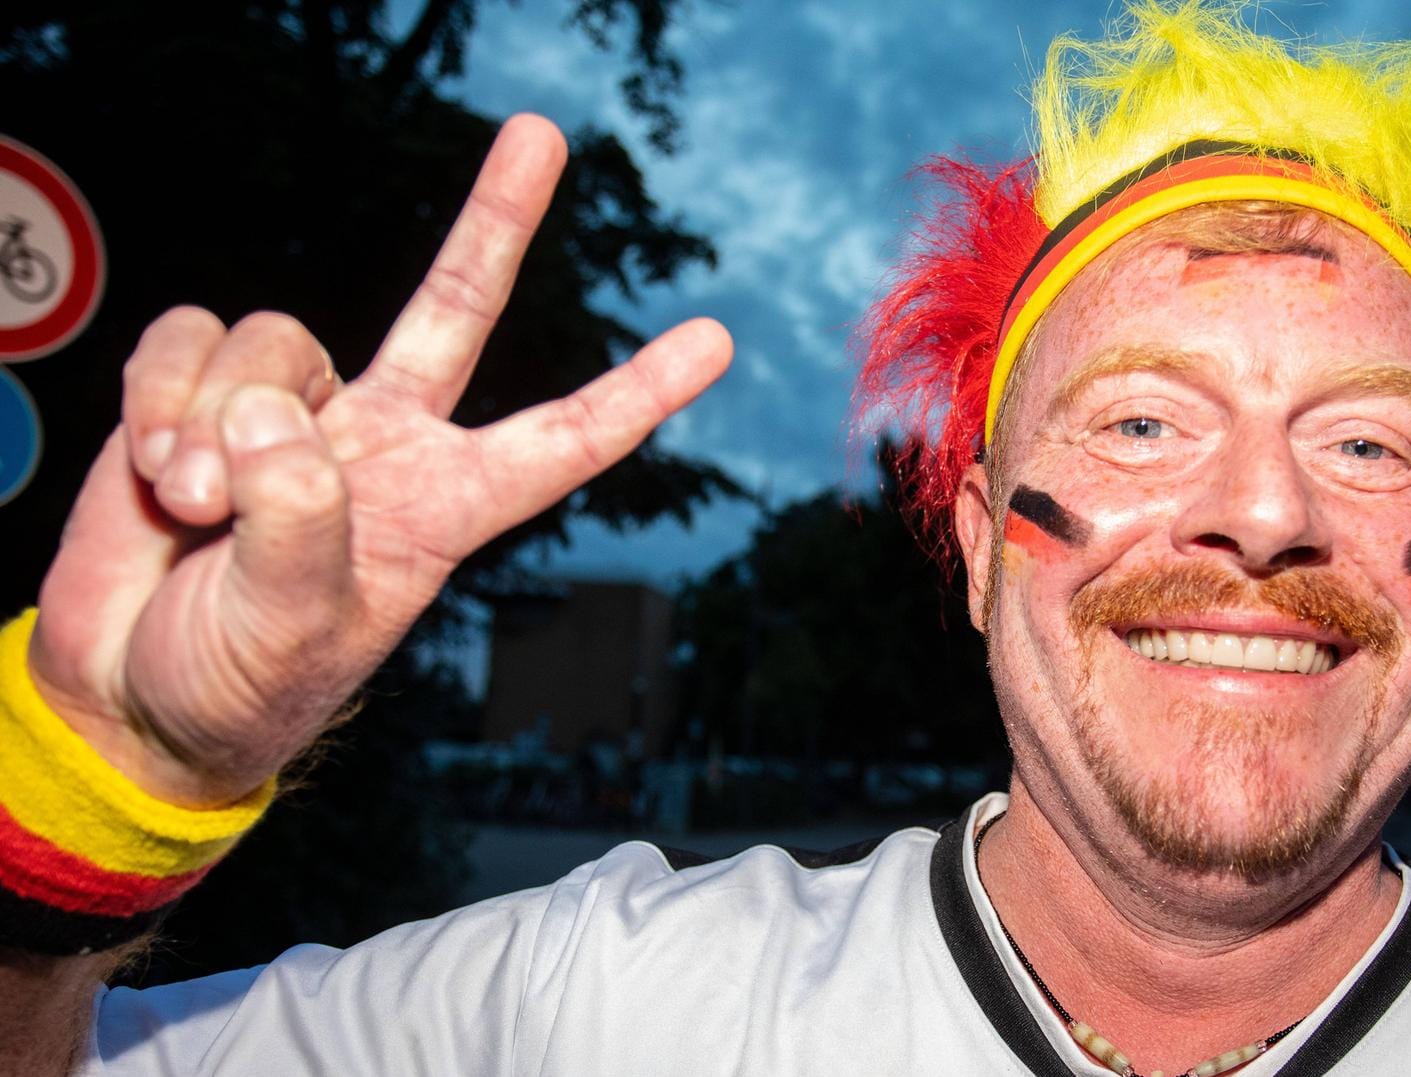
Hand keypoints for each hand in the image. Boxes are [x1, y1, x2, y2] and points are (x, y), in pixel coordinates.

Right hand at [26, 115, 731, 807]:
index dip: (636, 392)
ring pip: (276, 343)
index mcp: (441, 508)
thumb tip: (274, 415)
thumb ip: (299, 524)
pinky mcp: (203, 393)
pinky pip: (191, 339)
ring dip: (217, 424)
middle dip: (497, 219)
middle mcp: (382, 444)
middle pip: (454, 307)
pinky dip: (160, 398)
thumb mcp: (292, 628)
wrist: (131, 690)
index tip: (715, 341)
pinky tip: (154, 469)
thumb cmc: (237, 683)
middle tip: (541, 132)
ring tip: (195, 508)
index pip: (560, 442)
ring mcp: (295, 414)